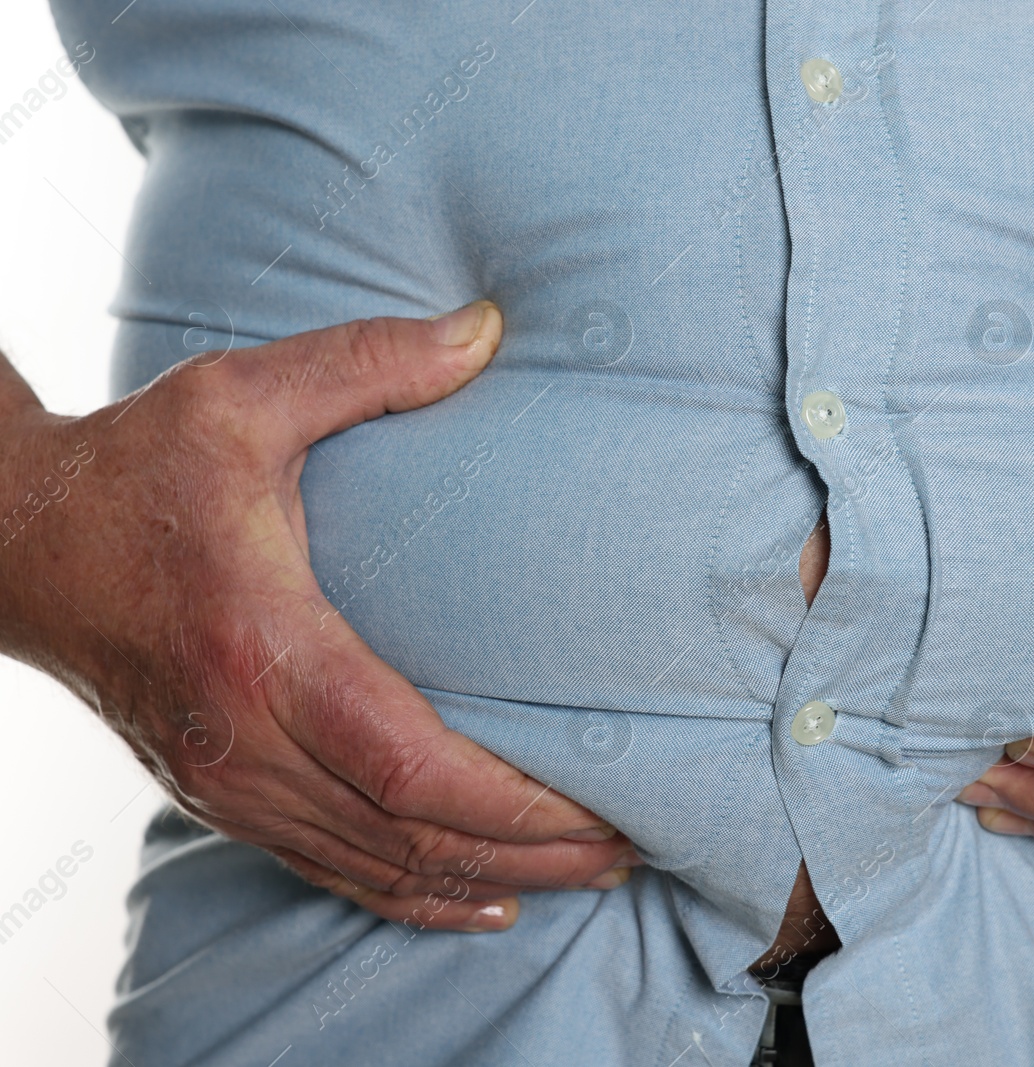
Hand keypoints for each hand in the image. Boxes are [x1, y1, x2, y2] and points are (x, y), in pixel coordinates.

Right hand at [0, 303, 637, 928]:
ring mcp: (225, 781)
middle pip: (409, 833)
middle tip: (631, 844)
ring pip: (374, 866)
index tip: (602, 804)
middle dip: (532, 852)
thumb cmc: (138, 468)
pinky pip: (325, 868)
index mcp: (262, 645)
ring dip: (487, 878)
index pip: (406, 763)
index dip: (510, 802)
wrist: (19, 542)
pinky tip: (481, 898)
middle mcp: (243, 737)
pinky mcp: (216, 794)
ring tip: (587, 871)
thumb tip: (487, 327)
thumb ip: (369, 362)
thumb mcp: (244, 394)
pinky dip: (410, 894)